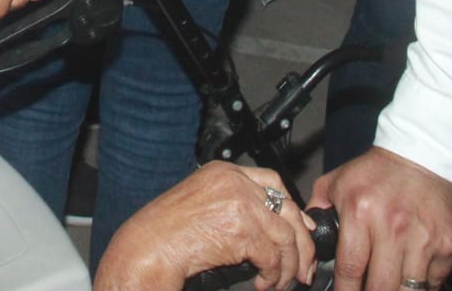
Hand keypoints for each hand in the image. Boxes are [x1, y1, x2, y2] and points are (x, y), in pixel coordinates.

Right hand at [97, 163, 315, 290]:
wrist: (147, 247)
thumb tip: (270, 231)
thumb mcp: (202, 206)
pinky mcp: (243, 229)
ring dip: (289, 267)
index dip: (292, 208)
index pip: (273, 181)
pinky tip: (265, 285)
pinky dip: (274, 276)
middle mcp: (235, 182)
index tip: (301, 230)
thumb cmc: (165, 233)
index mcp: (223, 172)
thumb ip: (236, 207)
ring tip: (281, 284)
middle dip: (302, 243)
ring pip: (286, 236)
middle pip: (288, 208)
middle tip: (304, 268)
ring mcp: (241, 203)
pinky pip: (273, 257)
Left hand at [310, 147, 451, 290]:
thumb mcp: (338, 181)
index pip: (350, 267)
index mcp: (360, 212)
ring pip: (409, 290)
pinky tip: (411, 276)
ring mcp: (423, 238)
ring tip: (388, 285)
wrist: (424, 153)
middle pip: (381, 286)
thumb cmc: (378, 170)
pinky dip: (422, 285)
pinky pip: (434, 281)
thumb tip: (308, 238)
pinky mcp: (448, 244)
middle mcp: (392, 227)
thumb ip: (318, 209)